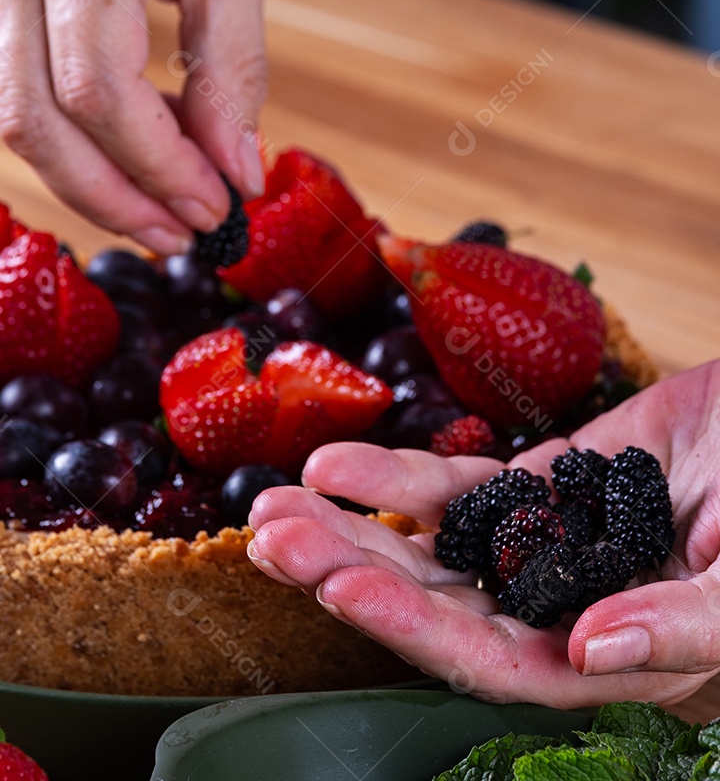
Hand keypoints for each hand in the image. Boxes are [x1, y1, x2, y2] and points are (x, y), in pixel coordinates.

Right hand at [0, 0, 271, 251]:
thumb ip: (233, 69)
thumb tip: (235, 167)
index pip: (99, 94)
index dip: (159, 166)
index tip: (214, 205)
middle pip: (32, 118)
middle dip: (109, 193)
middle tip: (178, 232)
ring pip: (10, 105)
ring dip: (80, 175)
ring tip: (150, 210)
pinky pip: (12, 72)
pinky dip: (64, 130)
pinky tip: (114, 153)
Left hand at [248, 359, 719, 707]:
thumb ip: (679, 624)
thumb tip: (591, 648)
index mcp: (602, 652)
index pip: (489, 658)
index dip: (412, 629)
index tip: (340, 587)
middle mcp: (556, 606)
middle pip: (434, 603)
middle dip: (349, 570)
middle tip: (269, 540)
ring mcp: (540, 541)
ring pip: (429, 546)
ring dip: (350, 526)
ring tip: (269, 507)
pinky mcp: (538, 483)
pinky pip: (457, 486)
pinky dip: (396, 478)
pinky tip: (335, 465)